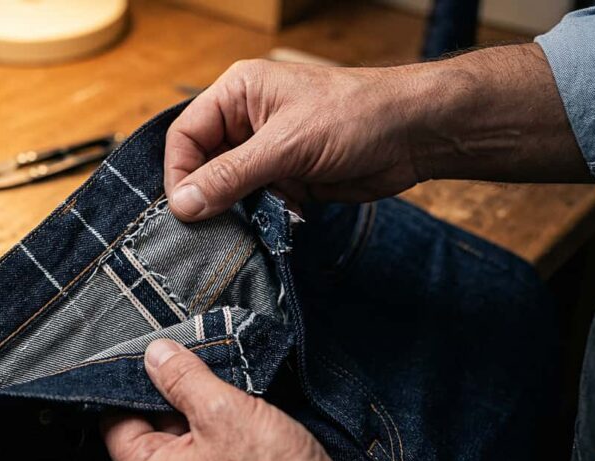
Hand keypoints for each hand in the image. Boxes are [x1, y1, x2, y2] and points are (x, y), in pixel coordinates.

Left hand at [102, 339, 528, 460]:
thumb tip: (153, 354)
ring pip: (183, 439)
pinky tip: (242, 411)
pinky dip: (220, 431)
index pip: (114, 421)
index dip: (130, 384)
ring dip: (200, 410)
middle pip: (149, 429)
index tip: (152, 356)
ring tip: (224, 385)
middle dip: (170, 394)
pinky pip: (209, 455)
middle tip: (195, 362)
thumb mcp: (221, 410)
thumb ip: (181, 378)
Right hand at [165, 44, 590, 222]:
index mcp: (237, 94)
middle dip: (203, 197)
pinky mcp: (285, 178)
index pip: (186, 136)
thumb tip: (182, 204)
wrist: (415, 135)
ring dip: (231, 213)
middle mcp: (245, 121)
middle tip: (204, 230)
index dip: (179, 173)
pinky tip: (268, 228)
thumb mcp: (286, 146)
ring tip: (237, 233)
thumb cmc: (355, 117)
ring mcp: (266, 152)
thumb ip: (231, 176)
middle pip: (201, 165)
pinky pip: (254, 204)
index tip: (183, 210)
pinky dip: (257, 220)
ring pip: (226, 190)